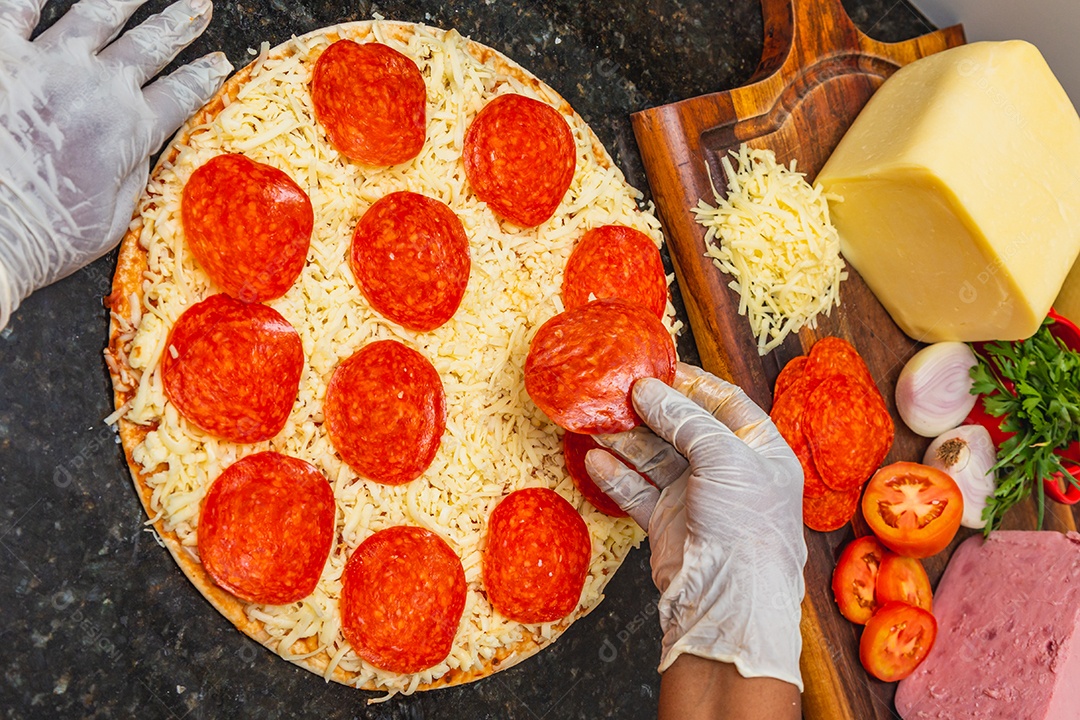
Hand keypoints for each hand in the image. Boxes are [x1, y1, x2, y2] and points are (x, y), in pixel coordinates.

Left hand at [0, 0, 231, 327]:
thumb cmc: (45, 237)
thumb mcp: (113, 221)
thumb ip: (132, 177)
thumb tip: (137, 151)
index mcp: (131, 129)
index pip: (182, 94)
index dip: (203, 77)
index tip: (217, 63)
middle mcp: (95, 87)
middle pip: (149, 46)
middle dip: (179, 23)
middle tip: (199, 6)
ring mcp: (45, 64)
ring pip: (95, 16)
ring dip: (125, 0)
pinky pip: (19, 9)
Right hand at [585, 363, 806, 688]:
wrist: (728, 604)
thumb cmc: (746, 528)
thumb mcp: (725, 458)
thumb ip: (685, 418)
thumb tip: (648, 390)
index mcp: (761, 451)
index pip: (725, 403)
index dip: (690, 383)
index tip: (655, 367)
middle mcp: (730, 472)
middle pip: (683, 427)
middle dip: (650, 410)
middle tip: (616, 391)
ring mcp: (697, 498)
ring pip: (655, 457)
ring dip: (626, 439)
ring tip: (596, 421)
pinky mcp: (669, 523)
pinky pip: (638, 491)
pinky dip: (616, 475)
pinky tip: (595, 460)